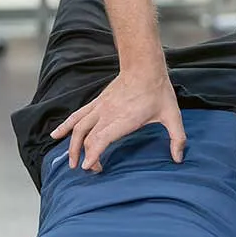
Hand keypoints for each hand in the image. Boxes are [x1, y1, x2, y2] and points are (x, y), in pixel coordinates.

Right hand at [51, 69, 185, 171]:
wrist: (144, 67)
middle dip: (82, 155)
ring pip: (77, 127)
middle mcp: (106, 114)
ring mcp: (99, 108)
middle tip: (87, 169)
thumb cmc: (158, 92)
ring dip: (71, 144)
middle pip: (85, 137)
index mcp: (122, 120)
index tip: (89, 167)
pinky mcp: (97, 103)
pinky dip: (65, 126)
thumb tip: (179, 159)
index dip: (92, 154)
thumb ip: (177, 138)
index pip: (100, 139)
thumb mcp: (172, 116)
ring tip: (69, 161)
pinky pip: (77, 115)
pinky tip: (56, 135)